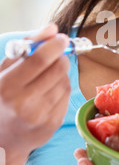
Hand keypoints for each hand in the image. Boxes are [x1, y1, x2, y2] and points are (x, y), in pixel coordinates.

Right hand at [0, 23, 70, 158]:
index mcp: (7, 87)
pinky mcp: (54, 124)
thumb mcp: (4, 69)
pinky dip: (62, 88)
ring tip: (46, 77)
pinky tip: (49, 92)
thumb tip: (52, 28)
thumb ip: (27, 44)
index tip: (61, 38)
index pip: (39, 60)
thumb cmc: (2, 97)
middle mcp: (24, 104)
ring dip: (60, 73)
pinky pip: (67, 95)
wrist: (3, 137)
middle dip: (61, 57)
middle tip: (57, 54)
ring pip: (65, 81)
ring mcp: (41, 116)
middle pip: (58, 69)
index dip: (54, 45)